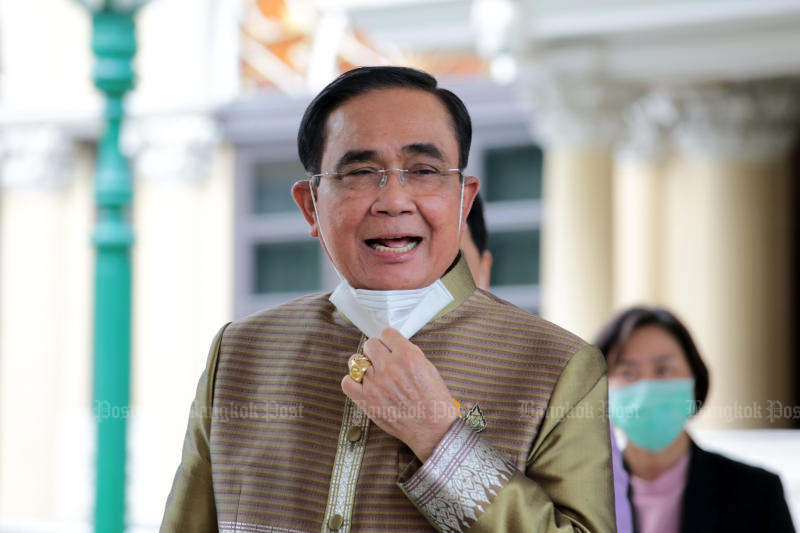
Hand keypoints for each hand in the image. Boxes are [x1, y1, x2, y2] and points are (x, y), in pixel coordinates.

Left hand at [341, 328, 458, 461]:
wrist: (432, 429)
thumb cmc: (434, 401)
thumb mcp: (429, 369)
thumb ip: (409, 354)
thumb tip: (394, 346)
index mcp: (407, 356)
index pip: (386, 333)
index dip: (389, 341)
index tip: (389, 348)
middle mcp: (389, 367)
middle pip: (370, 344)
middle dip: (376, 352)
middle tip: (383, 362)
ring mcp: (375, 383)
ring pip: (356, 361)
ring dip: (364, 365)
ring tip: (373, 374)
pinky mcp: (366, 400)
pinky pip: (346, 382)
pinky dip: (352, 382)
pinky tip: (362, 385)